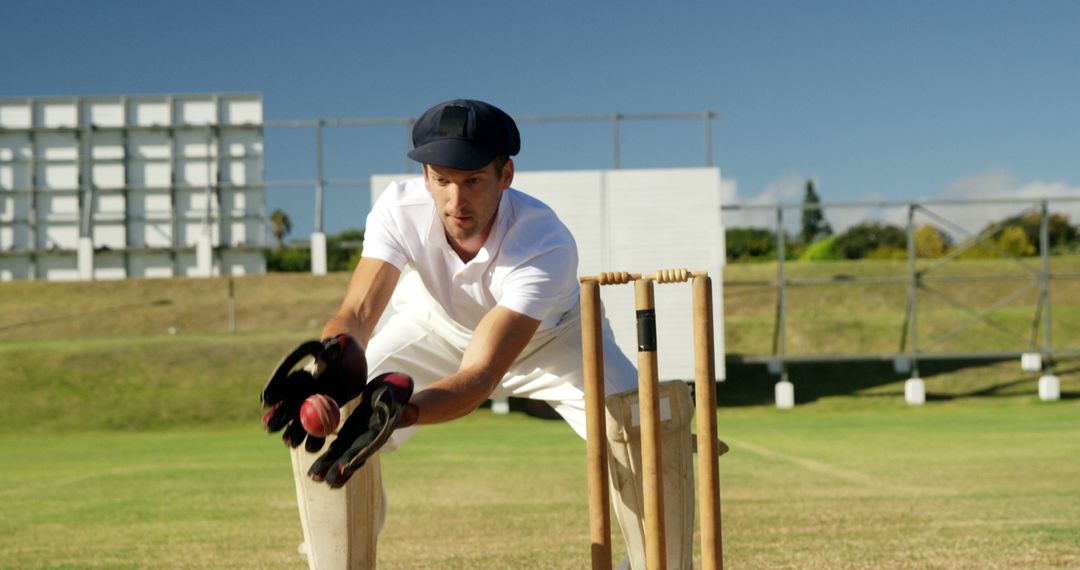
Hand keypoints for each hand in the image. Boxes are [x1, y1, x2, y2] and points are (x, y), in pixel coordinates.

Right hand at [261, 335, 367, 451]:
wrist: (348, 365)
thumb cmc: (335, 356)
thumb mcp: (334, 349)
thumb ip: (332, 349)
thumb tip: (333, 346)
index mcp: (295, 379)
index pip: (278, 386)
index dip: (272, 393)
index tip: (267, 401)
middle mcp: (297, 396)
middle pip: (282, 410)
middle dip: (276, 419)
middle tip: (271, 427)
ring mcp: (307, 410)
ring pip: (295, 425)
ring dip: (292, 434)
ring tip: (289, 441)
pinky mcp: (321, 420)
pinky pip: (314, 434)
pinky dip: (313, 441)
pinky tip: (310, 447)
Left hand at [308, 372, 415, 487]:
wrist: (382, 403)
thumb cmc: (387, 398)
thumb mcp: (388, 396)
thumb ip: (386, 398)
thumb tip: (384, 394)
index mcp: (378, 434)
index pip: (367, 447)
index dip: (357, 456)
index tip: (346, 465)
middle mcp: (366, 443)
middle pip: (352, 458)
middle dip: (339, 470)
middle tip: (327, 481)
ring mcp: (355, 444)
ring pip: (340, 459)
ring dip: (328, 469)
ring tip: (313, 477)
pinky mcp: (346, 441)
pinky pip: (334, 453)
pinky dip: (324, 462)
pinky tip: (312, 472)